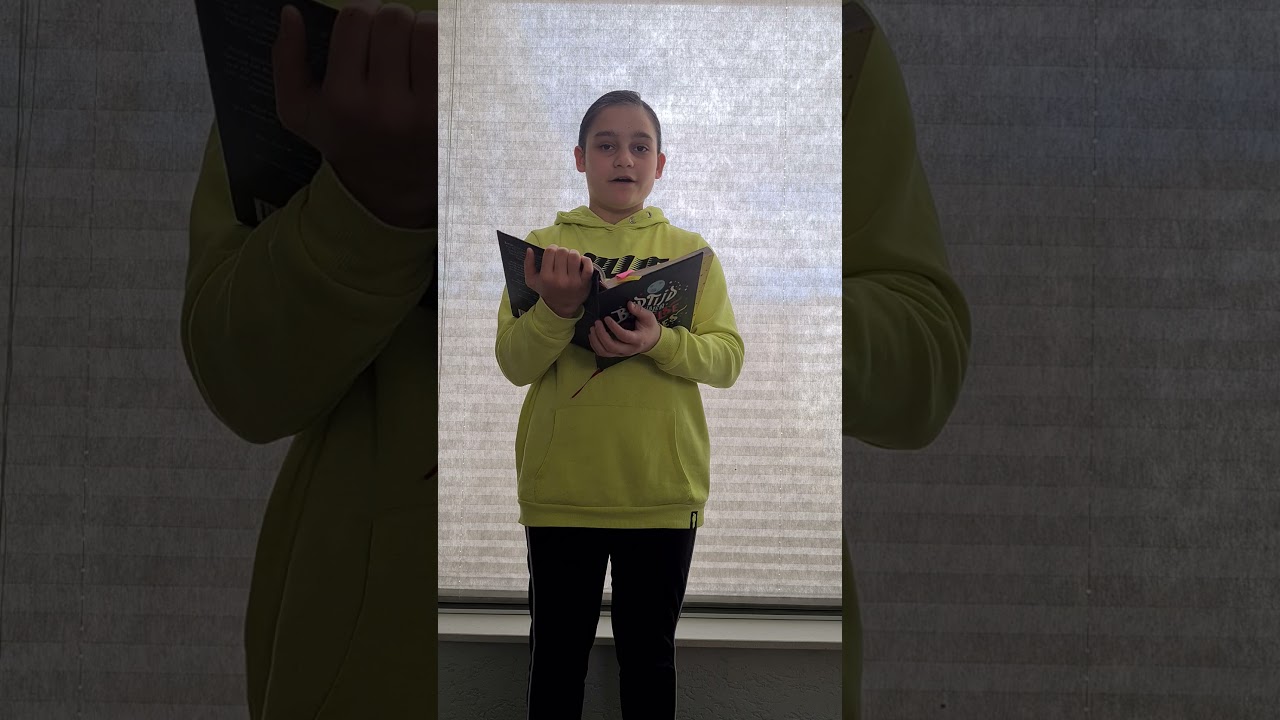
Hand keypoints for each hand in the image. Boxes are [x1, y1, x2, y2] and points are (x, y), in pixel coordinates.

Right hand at [273, 0, 435, 227]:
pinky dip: (450, 48)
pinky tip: (436, 64)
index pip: (356, 17)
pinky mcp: (456, 114)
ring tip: (415, 48)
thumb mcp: (301, 112)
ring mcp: (426, 112)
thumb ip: (286, 60)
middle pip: (394, 19)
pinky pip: (457, 54)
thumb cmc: (345, 140)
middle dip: (393, 21)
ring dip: (423, 29)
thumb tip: (290, 12)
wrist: (392, 191)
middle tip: (393, 40)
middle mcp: (385, 108)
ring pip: (430, 30)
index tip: (367, 29)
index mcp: (343, 101)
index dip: (362, 13)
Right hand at [525, 245, 593, 317]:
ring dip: (573, 254)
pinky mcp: (584, 283)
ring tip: (571, 260)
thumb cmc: (547, 290)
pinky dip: (586, 260)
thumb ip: (528, 264)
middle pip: (563, 251)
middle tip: (562, 258)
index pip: (550, 251)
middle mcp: (559, 279)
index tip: (553, 254)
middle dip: (562, 252)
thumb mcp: (532, 281)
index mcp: (546, 277)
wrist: (561, 307)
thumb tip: (529, 249)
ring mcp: (573, 281)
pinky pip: (588, 266)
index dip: (552, 249)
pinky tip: (581, 262)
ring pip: (575, 256)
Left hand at [589, 301, 660, 357]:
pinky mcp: (616, 354)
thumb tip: (629, 304)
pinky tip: (593, 336)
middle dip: (601, 334)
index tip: (606, 318)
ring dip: (595, 341)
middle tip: (597, 323)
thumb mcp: (648, 317)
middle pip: (611, 346)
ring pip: (605, 352)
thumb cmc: (649, 328)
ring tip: (593, 329)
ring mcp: (621, 353)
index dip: (613, 327)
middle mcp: (628, 349)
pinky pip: (603, 353)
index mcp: (637, 339)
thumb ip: (639, 310)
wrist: (652, 341)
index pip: (623, 336)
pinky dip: (595, 345)